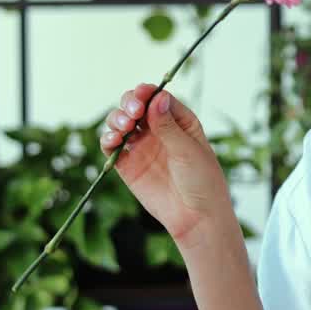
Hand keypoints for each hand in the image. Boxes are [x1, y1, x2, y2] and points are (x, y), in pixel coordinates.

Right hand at [101, 83, 231, 248]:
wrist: (196, 217)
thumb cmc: (202, 180)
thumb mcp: (188, 150)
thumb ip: (168, 126)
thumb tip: (157, 97)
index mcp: (179, 121)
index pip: (158, 98)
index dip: (148, 92)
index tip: (142, 94)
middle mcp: (158, 130)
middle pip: (136, 106)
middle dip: (130, 103)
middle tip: (134, 113)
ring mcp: (142, 146)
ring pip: (121, 122)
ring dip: (117, 118)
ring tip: (125, 127)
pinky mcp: (129, 165)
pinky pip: (112, 147)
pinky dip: (108, 139)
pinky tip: (113, 140)